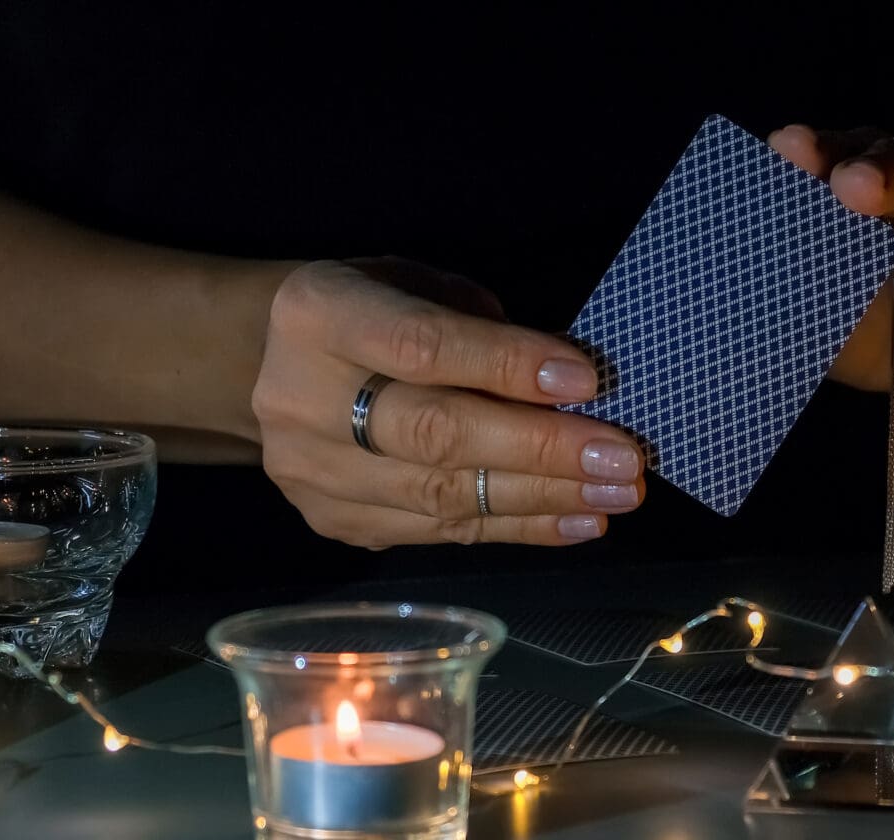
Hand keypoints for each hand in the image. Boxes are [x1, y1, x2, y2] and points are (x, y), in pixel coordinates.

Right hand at [252, 258, 645, 548]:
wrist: (270, 366)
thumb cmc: (370, 313)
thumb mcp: (412, 284)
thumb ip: (476, 325)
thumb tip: (566, 384)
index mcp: (320, 315)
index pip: (423, 347)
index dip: (507, 366)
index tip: (587, 381)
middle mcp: (301, 399)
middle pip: (434, 434)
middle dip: (541, 449)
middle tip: (623, 460)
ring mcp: (311, 472)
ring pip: (442, 496)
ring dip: (543, 498)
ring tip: (615, 495)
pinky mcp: (334, 522)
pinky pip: (440, 532)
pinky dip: (517, 528)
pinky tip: (576, 521)